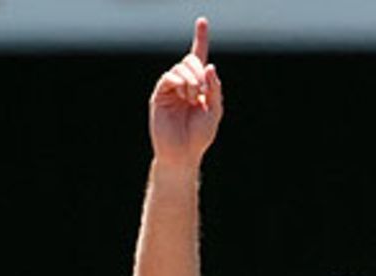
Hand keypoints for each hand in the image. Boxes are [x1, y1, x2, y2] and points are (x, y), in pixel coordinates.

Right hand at [150, 17, 222, 167]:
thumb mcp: (214, 111)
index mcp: (198, 85)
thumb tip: (209, 66)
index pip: (198, 58)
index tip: (202, 21)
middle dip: (200, 71)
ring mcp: (170, 88)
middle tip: (203, 91)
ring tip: (194, 99)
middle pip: (191, 60)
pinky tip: (185, 95)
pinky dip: (181, 82)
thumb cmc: (199, 136)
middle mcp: (183, 83)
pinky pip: (169, 77)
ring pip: (181, 67)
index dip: (200, 39)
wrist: (183, 154)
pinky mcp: (160, 94)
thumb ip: (215, 90)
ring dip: (192, 80)